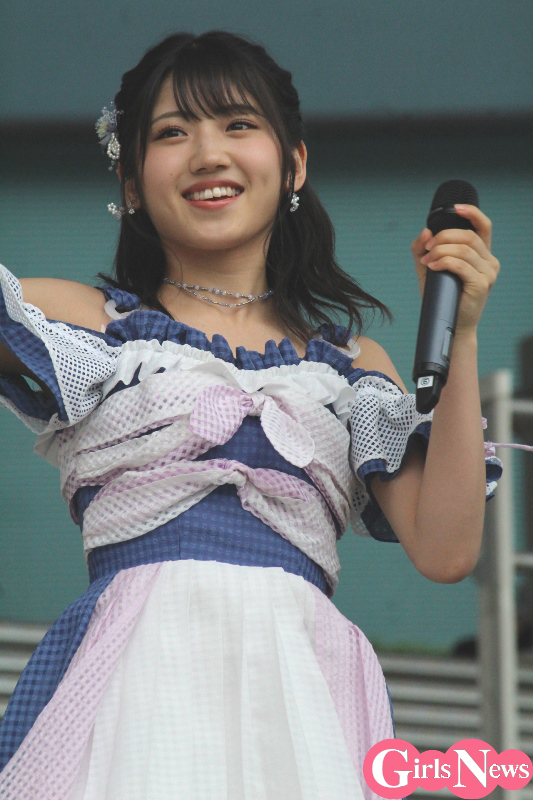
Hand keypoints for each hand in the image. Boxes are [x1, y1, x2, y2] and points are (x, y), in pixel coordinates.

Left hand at [411, 205, 499, 334]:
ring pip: (464, 250)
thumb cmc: (442, 295)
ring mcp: (488, 273)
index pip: (484, 226)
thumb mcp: (430, 267)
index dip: (472, 213)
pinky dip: (443, 262)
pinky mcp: (481, 284)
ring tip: (427, 260)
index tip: (455, 208)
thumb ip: (424, 248)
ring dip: (441, 251)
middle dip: (444, 237)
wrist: (450, 324)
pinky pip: (461, 265)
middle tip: (427, 247)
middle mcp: (490, 261)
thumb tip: (426, 231)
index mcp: (482, 254)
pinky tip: (432, 266)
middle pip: (468, 236)